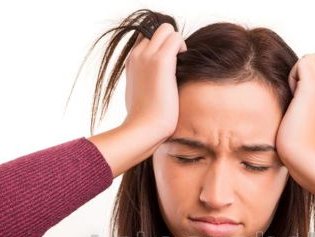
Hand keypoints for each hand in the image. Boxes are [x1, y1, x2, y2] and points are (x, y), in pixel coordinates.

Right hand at [123, 22, 186, 139]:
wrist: (142, 129)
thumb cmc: (144, 120)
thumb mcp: (138, 95)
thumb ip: (143, 81)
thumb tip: (152, 84)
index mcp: (131, 62)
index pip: (147, 38)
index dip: (161, 48)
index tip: (169, 65)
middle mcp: (136, 55)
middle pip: (156, 30)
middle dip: (170, 41)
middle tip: (177, 62)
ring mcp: (147, 56)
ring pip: (166, 29)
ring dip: (177, 43)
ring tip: (180, 64)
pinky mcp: (160, 62)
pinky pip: (175, 37)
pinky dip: (183, 47)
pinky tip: (183, 65)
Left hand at [275, 54, 314, 171]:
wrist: (306, 158)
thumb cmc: (299, 146)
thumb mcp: (303, 121)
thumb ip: (302, 105)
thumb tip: (290, 101)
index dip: (304, 78)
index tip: (298, 102)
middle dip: (301, 72)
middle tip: (295, 98)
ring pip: (309, 58)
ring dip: (297, 74)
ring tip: (295, 99)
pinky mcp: (314, 87)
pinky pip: (302, 62)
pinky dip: (293, 76)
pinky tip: (293, 99)